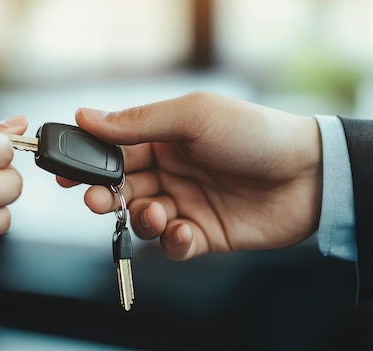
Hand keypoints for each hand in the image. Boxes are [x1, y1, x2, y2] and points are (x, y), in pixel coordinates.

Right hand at [59, 92, 321, 260]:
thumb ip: (137, 122)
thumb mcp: (193, 117)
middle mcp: (169, 171)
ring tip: (158, 212)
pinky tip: (184, 231)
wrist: (309, 175)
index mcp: (163, 138)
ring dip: (141, 219)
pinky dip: (171, 242)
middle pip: (120, 188)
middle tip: (96, 200)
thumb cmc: (252, 134)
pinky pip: (172, 244)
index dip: (87, 161)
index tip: (63, 172)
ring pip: (141, 219)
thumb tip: (86, 116)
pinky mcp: (203, 233)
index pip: (113, 150)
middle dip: (104, 196)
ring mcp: (185, 203)